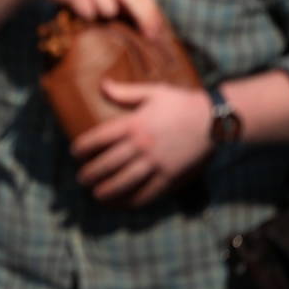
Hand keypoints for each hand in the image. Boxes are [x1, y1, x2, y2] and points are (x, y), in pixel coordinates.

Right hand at [19, 0, 165, 39]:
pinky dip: (85, 13)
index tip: (157, 31)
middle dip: (144, 19)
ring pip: (109, 10)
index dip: (151, 12)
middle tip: (150, 36)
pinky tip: (76, 3)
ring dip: (102, 14)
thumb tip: (141, 19)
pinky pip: (89, 13)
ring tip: (89, 4)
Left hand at [72, 80, 212, 206]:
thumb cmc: (182, 103)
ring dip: (107, 190)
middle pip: (108, 163)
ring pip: (125, 181)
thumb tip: (102, 84)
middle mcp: (141, 146)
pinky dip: (133, 201)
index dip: (83, 147)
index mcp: (134, 124)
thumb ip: (125, 92)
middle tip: (81, 179)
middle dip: (91, 173)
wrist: (213, 119)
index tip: (75, 153)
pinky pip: (149, 192)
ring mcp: (156, 163)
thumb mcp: (152, 92)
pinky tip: (123, 204)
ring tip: (96, 195)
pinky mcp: (171, 176)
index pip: (99, 138)